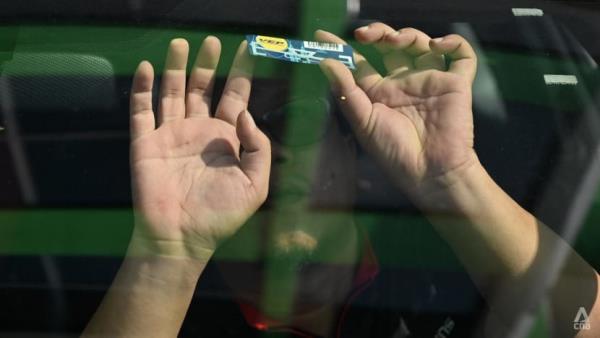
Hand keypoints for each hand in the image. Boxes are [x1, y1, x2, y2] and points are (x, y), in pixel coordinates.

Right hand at [128, 37, 269, 257]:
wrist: (181, 239)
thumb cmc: (221, 215)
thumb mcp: (255, 184)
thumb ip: (259, 147)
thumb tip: (248, 112)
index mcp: (226, 139)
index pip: (236, 97)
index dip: (242, 73)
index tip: (248, 49)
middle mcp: (199, 131)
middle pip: (203, 88)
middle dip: (208, 64)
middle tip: (212, 41)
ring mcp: (171, 135)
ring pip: (173, 92)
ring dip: (176, 67)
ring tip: (181, 43)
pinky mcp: (146, 143)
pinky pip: (142, 111)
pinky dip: (143, 89)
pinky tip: (148, 68)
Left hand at [316, 24, 478, 202]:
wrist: (430, 172)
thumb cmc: (394, 153)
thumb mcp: (363, 121)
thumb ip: (346, 90)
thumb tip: (325, 61)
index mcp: (380, 93)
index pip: (360, 63)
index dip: (343, 48)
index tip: (323, 35)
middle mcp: (404, 83)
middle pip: (391, 47)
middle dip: (378, 33)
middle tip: (364, 34)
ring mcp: (430, 81)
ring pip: (421, 44)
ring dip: (408, 34)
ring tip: (395, 40)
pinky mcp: (456, 83)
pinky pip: (462, 56)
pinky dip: (454, 42)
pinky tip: (437, 45)